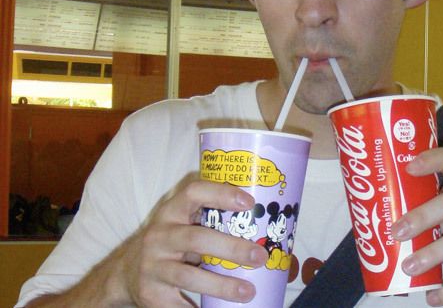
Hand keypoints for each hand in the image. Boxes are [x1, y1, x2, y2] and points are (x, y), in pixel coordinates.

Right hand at [117, 173, 268, 305]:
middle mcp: (160, 235)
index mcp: (173, 210)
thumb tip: (269, 220)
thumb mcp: (185, 222)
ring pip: (188, 276)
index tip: (249, 203)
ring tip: (248, 291)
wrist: (127, 271)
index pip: (194, 192)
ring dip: (221, 285)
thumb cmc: (174, 241)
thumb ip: (213, 218)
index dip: (222, 194)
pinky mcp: (150, 293)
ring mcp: (153, 265)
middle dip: (231, 248)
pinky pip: (177, 306)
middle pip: (196, 239)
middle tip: (260, 256)